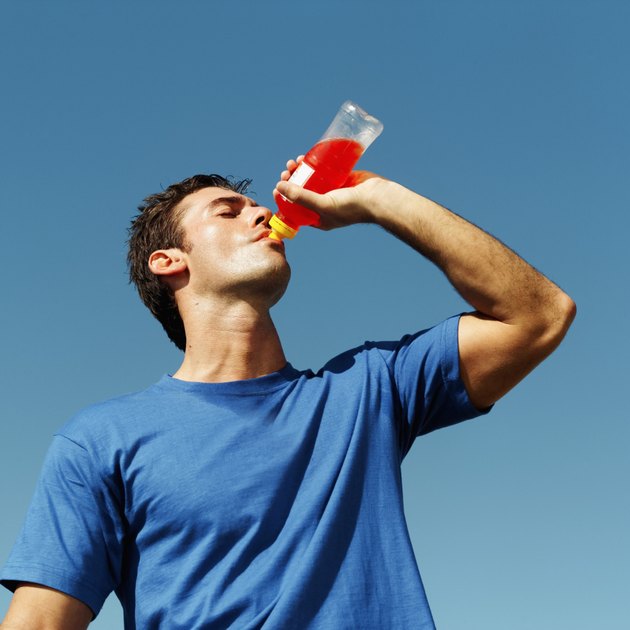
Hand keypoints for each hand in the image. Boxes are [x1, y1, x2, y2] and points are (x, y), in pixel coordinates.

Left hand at [272, 156, 389, 229]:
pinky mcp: (340, 178)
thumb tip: (279, 187)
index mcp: (318, 218)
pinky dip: (314, 163)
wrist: (378, 197)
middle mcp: (324, 205)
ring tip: (295, 161)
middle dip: (291, 180)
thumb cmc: (351, 207)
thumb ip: (300, 197)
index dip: (284, 198)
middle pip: (302, 191)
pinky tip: (306, 156)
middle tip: (286, 170)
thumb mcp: (322, 205)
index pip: (295, 209)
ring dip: (300, 170)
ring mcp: (332, 191)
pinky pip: (323, 170)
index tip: (277, 186)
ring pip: (311, 179)